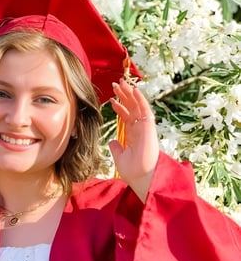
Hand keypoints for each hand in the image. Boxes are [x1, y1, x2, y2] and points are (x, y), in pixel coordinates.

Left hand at [109, 79, 158, 200]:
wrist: (141, 178)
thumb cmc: (133, 171)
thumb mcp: (120, 157)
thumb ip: (116, 148)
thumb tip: (112, 142)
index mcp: (134, 135)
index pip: (127, 117)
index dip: (120, 107)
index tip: (111, 99)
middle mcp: (140, 129)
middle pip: (132, 108)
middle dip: (124, 96)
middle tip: (116, 84)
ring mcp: (145, 127)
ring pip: (138, 105)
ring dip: (130, 93)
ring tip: (121, 82)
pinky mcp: (149, 127)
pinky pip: (145, 110)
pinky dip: (140, 99)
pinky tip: (134, 89)